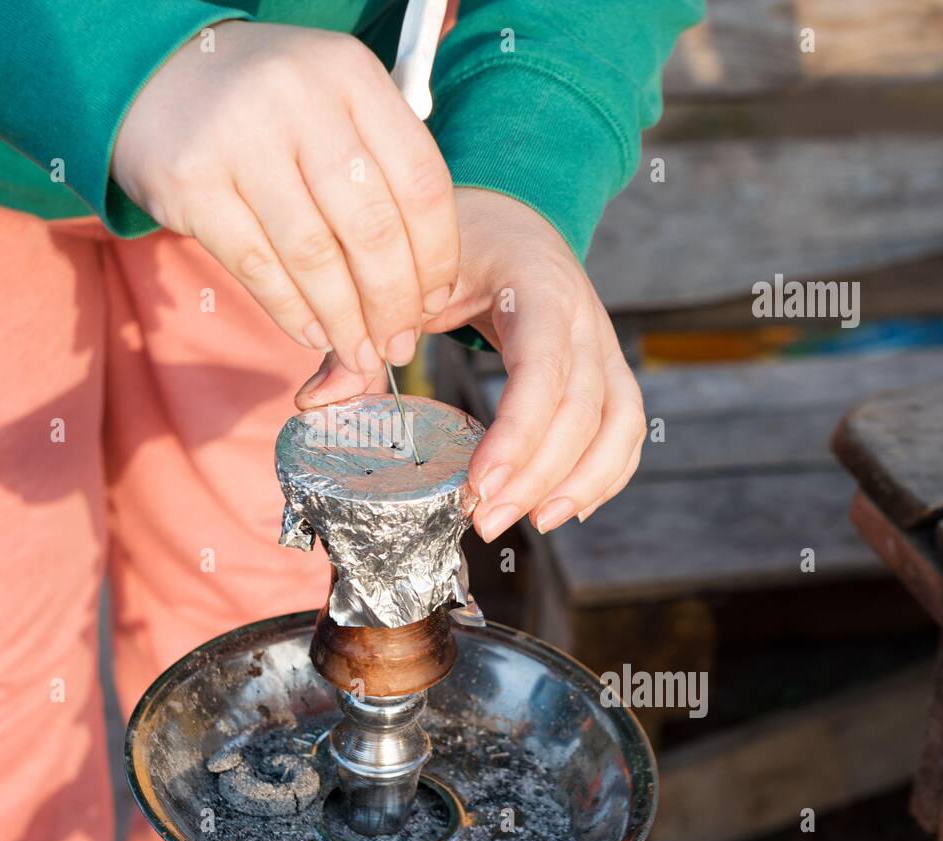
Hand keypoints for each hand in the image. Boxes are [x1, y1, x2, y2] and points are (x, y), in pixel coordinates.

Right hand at [111, 20, 458, 373]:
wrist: (157, 75)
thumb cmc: (267, 106)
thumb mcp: (333, 102)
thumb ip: (380, 167)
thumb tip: (424, 285)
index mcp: (351, 75)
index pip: (420, 182)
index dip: (436, 256)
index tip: (434, 302)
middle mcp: (300, 99)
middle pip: (371, 226)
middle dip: (392, 301)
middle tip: (398, 345)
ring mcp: (240, 138)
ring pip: (314, 255)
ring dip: (344, 320)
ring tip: (359, 353)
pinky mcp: (192, 183)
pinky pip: (257, 265)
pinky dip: (292, 311)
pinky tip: (312, 333)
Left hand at [297, 188, 645, 539]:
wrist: (511, 215)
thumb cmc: (460, 242)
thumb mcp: (410, 272)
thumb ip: (367, 333)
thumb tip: (316, 404)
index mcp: (537, 286)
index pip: (543, 368)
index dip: (518, 434)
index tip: (478, 486)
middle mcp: (583, 315)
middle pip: (584, 409)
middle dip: (539, 476)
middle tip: (485, 521)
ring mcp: (602, 343)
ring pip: (618, 422)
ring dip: (582, 481)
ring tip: (532, 524)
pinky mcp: (606, 368)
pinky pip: (625, 426)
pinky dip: (606, 472)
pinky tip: (564, 508)